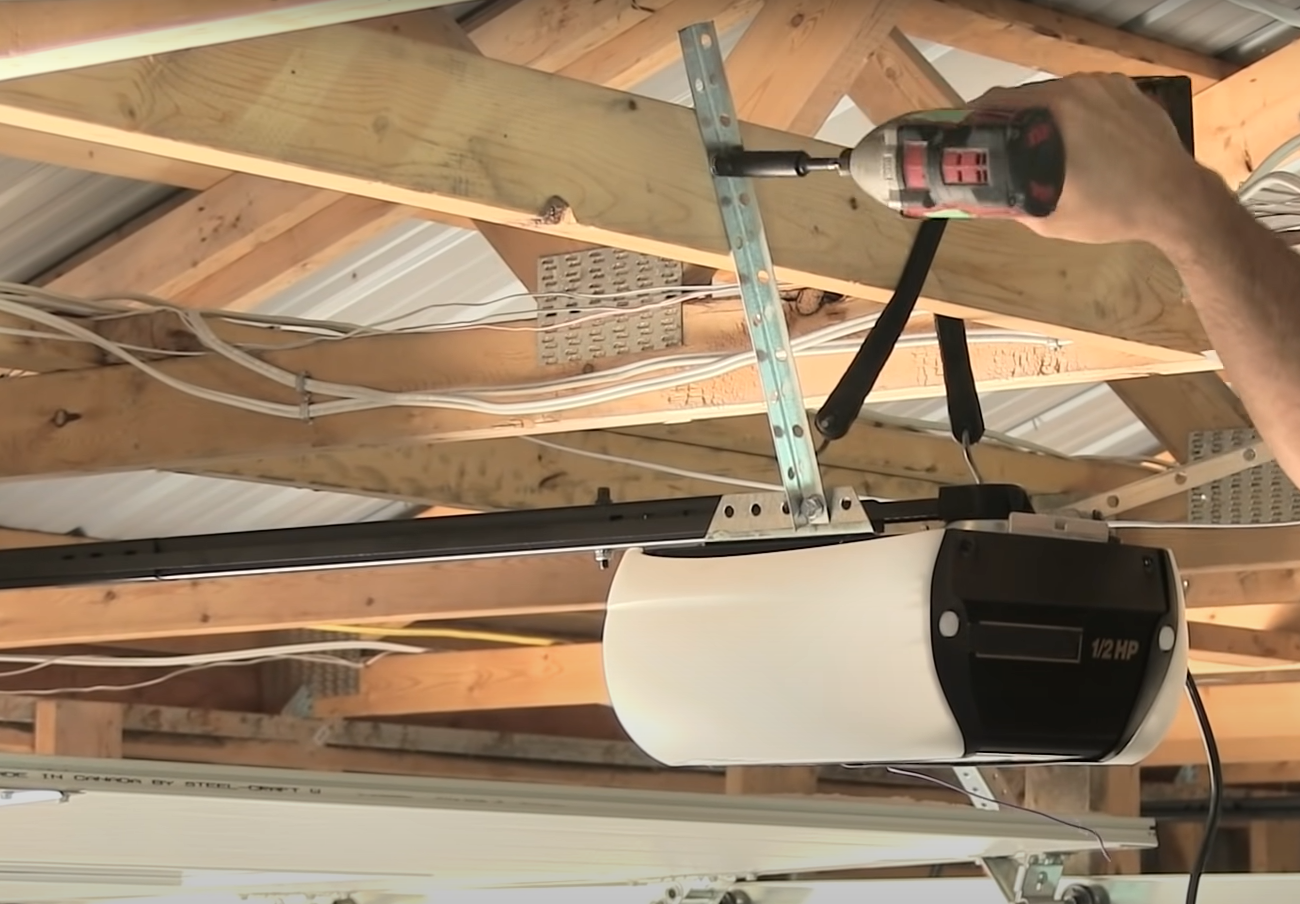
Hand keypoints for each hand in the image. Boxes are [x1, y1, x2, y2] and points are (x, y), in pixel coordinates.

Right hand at [970, 74, 1209, 245]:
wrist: (1177, 200)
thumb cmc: (1114, 209)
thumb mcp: (1050, 218)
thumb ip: (1012, 206)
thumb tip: (987, 201)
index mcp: (1057, 109)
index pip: (998, 101)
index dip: (977, 119)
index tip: (969, 136)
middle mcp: (1082, 87)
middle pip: (1029, 96)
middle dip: (1012, 120)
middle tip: (1003, 146)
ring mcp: (1109, 86)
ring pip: (1060, 95)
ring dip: (1045, 116)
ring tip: (1043, 145)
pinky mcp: (1130, 93)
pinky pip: (1090, 97)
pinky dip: (1077, 114)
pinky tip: (1079, 141)